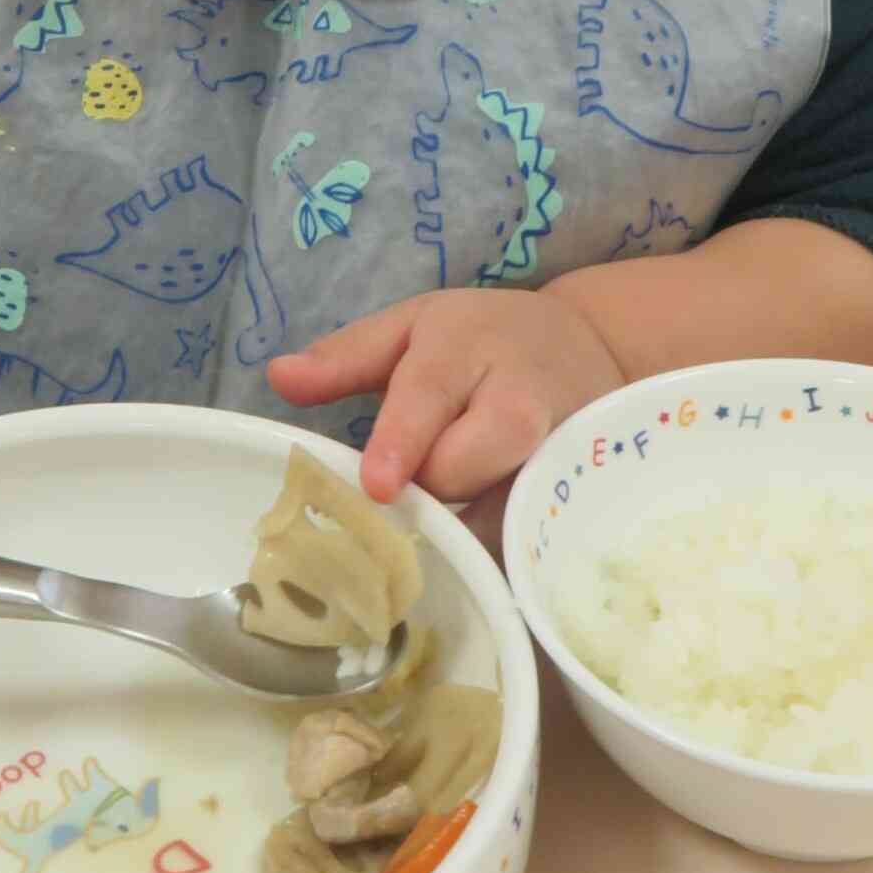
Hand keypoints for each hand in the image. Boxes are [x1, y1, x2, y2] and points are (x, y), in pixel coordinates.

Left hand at [268, 288, 623, 504]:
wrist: (594, 345)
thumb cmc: (483, 338)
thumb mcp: (414, 326)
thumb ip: (347, 356)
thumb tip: (278, 376)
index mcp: (465, 347)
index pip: (429, 396)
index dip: (403, 443)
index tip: (380, 485)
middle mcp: (519, 399)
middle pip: (462, 467)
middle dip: (430, 483)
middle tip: (425, 473)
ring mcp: (560, 450)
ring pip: (501, 511)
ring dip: (466, 523)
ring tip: (462, 501)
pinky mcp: (582, 491)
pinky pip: (532, 537)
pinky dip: (502, 546)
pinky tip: (491, 532)